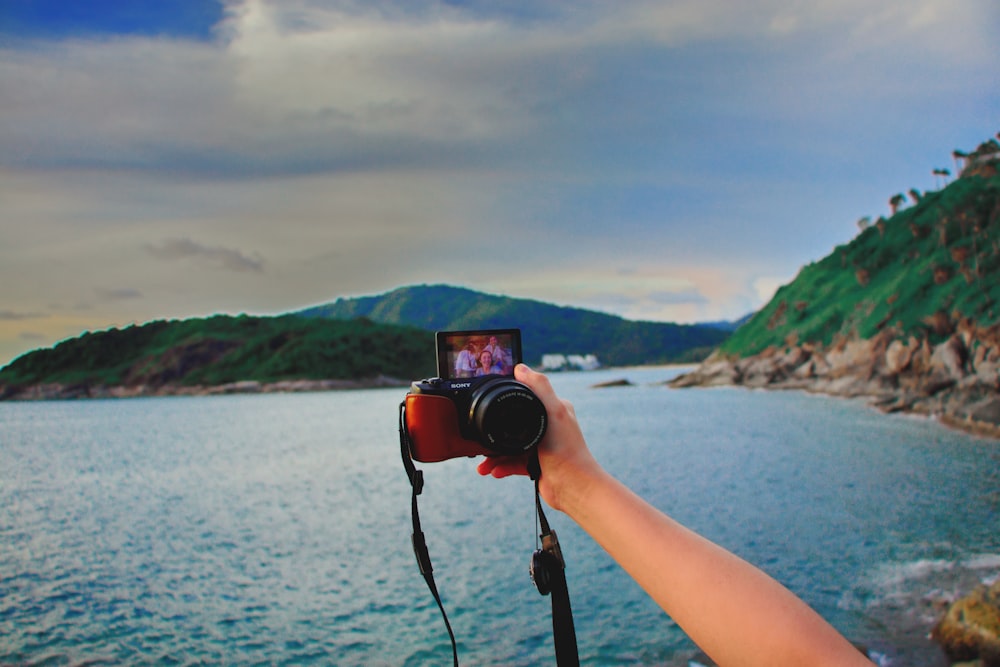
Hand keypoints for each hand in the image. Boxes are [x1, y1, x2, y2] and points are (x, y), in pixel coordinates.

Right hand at [476, 364, 601, 511]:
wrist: (573, 487)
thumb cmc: (567, 449)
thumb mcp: (554, 411)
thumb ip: (539, 387)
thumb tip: (520, 368)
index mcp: (552, 410)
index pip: (525, 398)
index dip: (507, 399)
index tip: (489, 403)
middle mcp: (546, 426)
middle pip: (512, 424)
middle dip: (495, 432)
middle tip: (479, 440)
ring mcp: (539, 446)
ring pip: (509, 446)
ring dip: (494, 456)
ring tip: (482, 464)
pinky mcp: (535, 465)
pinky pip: (512, 463)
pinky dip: (501, 467)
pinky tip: (493, 471)